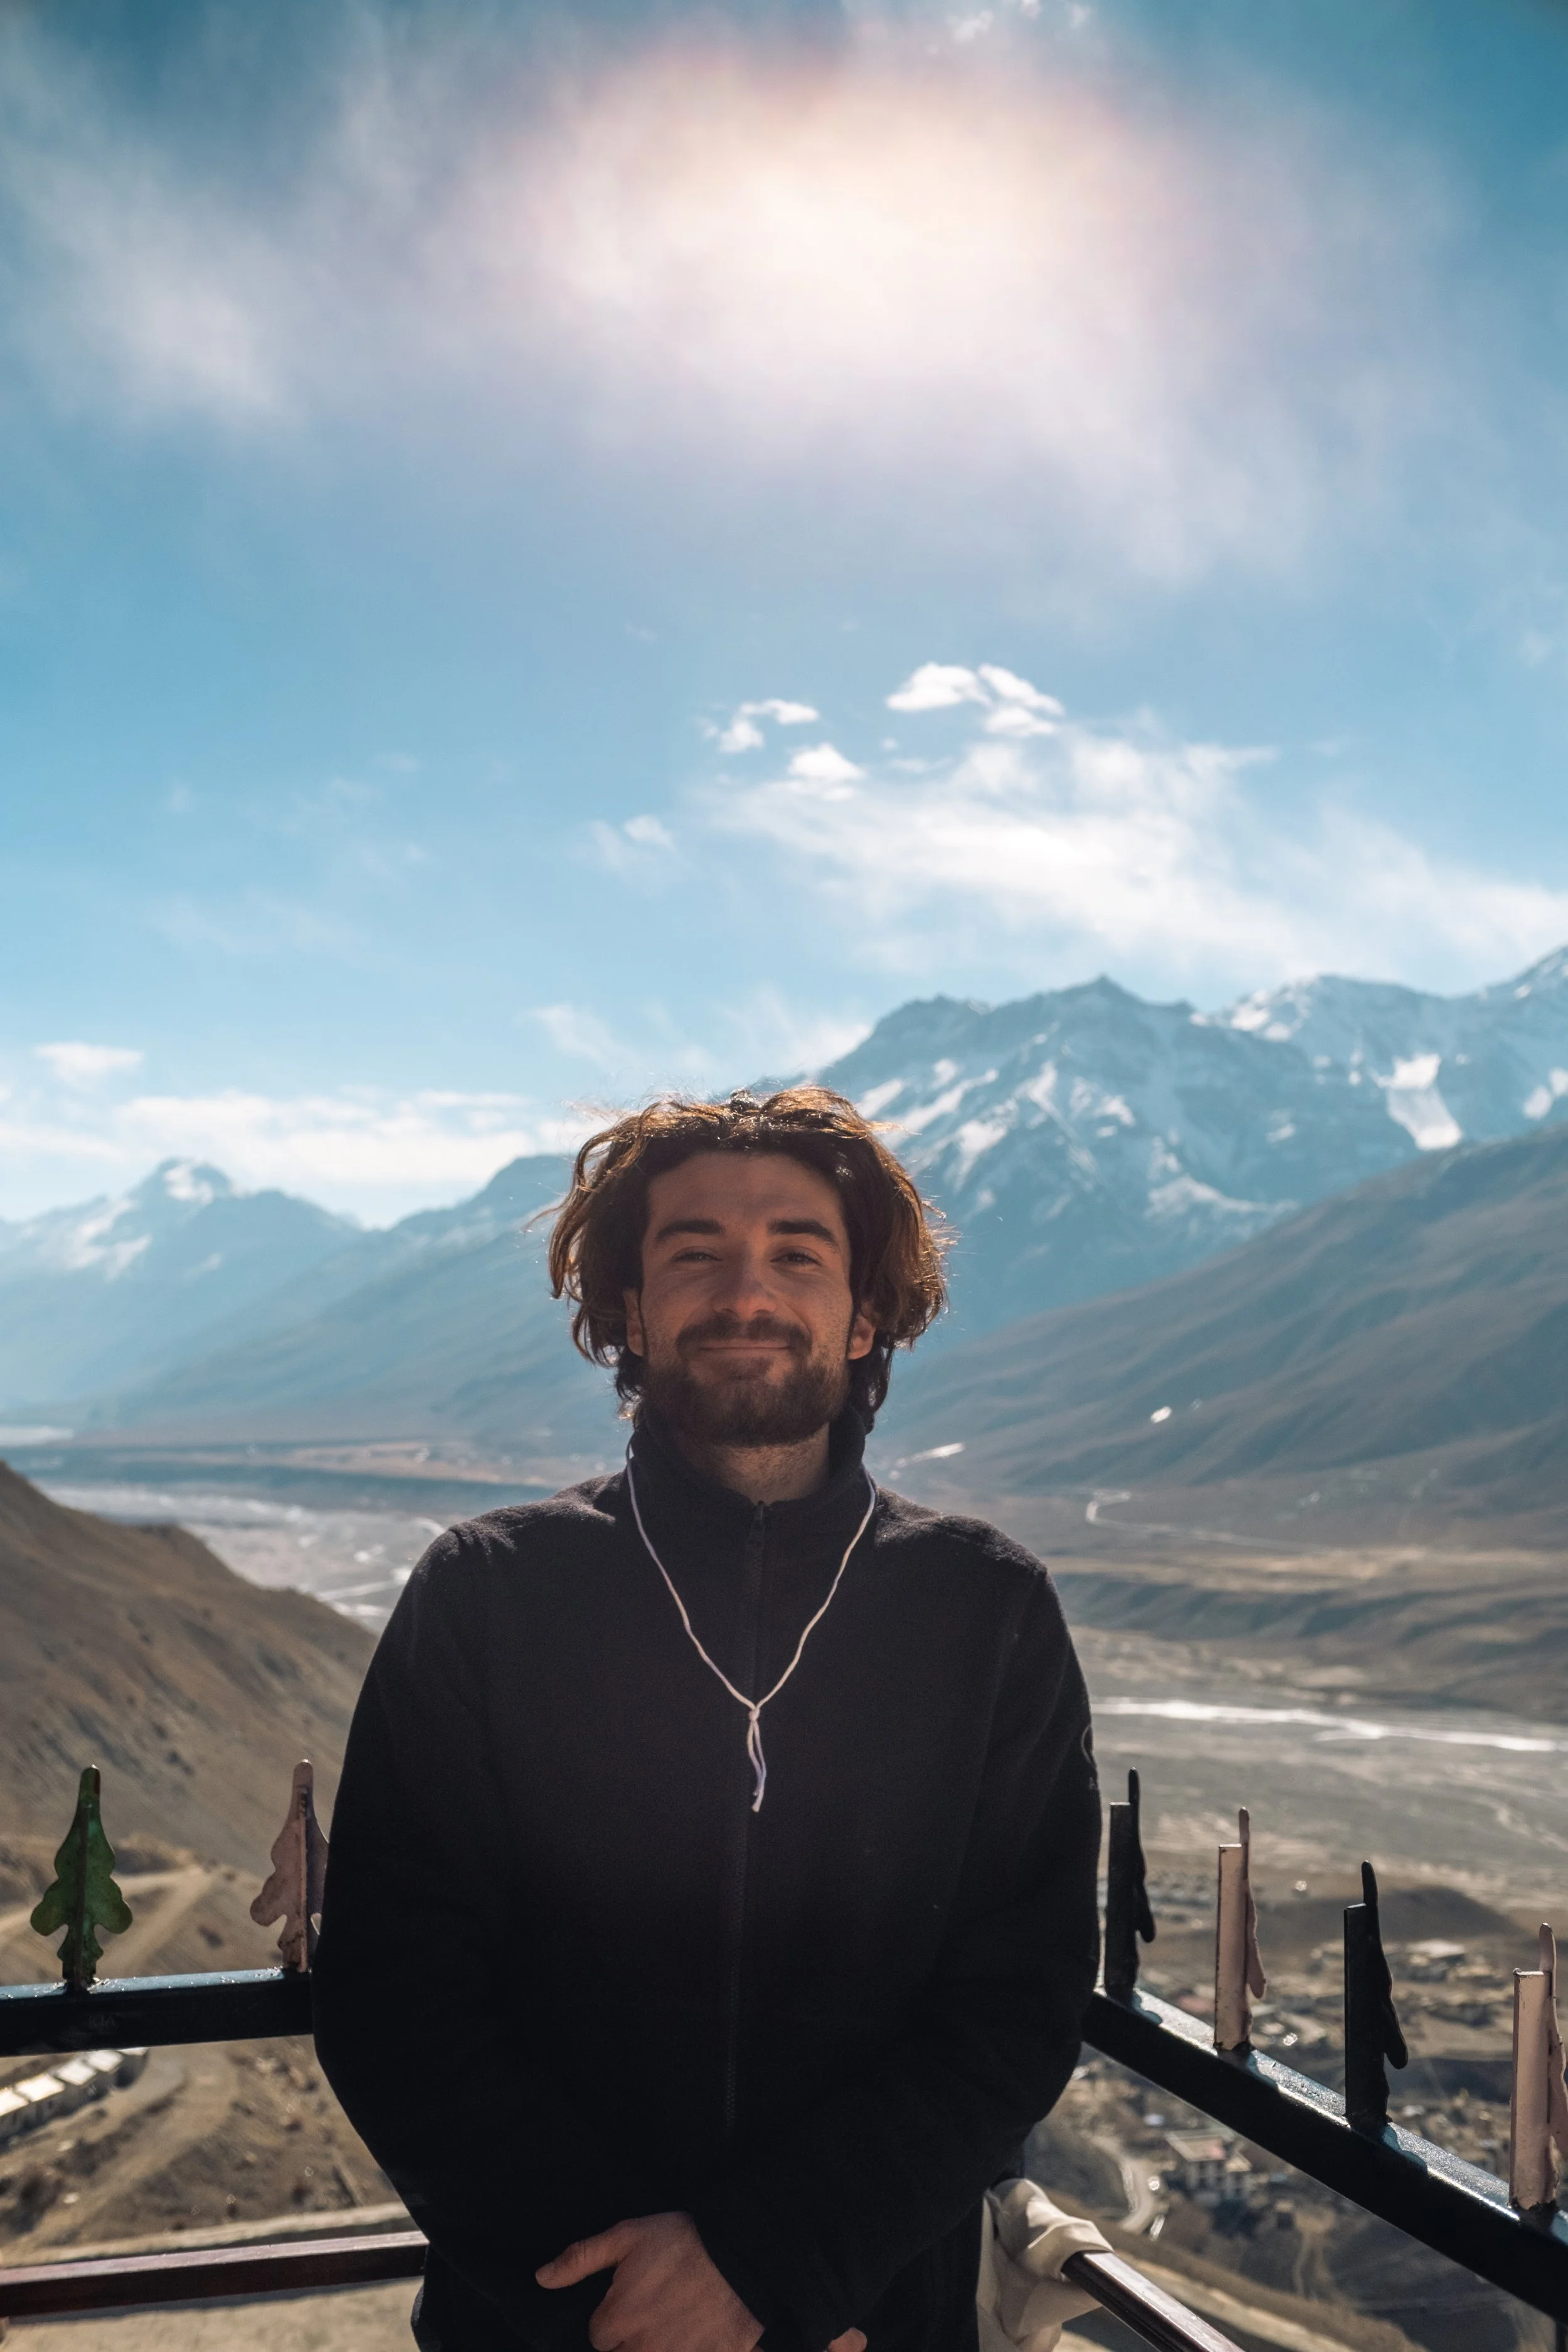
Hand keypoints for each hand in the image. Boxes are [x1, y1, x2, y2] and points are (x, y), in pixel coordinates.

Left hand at [537, 2212, 758, 2351]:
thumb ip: (581, 2258)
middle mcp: (639, 2349)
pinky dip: (682, 2349)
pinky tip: (691, 2333)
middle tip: (657, 2306)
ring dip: (656, 2343)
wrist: (741, 2256)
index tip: (634, 2296)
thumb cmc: (683, 2242)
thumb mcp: (628, 2235)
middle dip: (633, 2335)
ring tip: (673, 2320)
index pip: (598, 2335)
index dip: (614, 2314)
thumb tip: (541, 2278)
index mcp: (617, 2320)